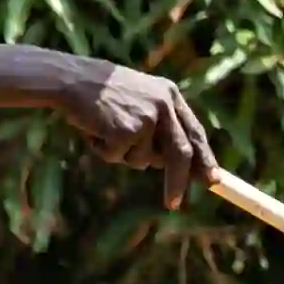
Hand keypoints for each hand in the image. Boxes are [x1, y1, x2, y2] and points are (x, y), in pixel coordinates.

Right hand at [63, 59, 214, 201]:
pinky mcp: (126, 129)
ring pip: (143, 160)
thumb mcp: (140, 101)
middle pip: (181, 153)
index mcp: (170, 95)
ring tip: (105, 132)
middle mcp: (163, 104)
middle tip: (174, 204)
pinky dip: (103, 151)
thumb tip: (174, 166)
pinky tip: (94, 130)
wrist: (71, 79)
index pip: (195, 133)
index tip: (212, 180)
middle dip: (177, 182)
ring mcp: (145, 117)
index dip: (204, 159)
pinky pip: (118, 157)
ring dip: (123, 156)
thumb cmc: (102, 94)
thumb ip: (160, 126)